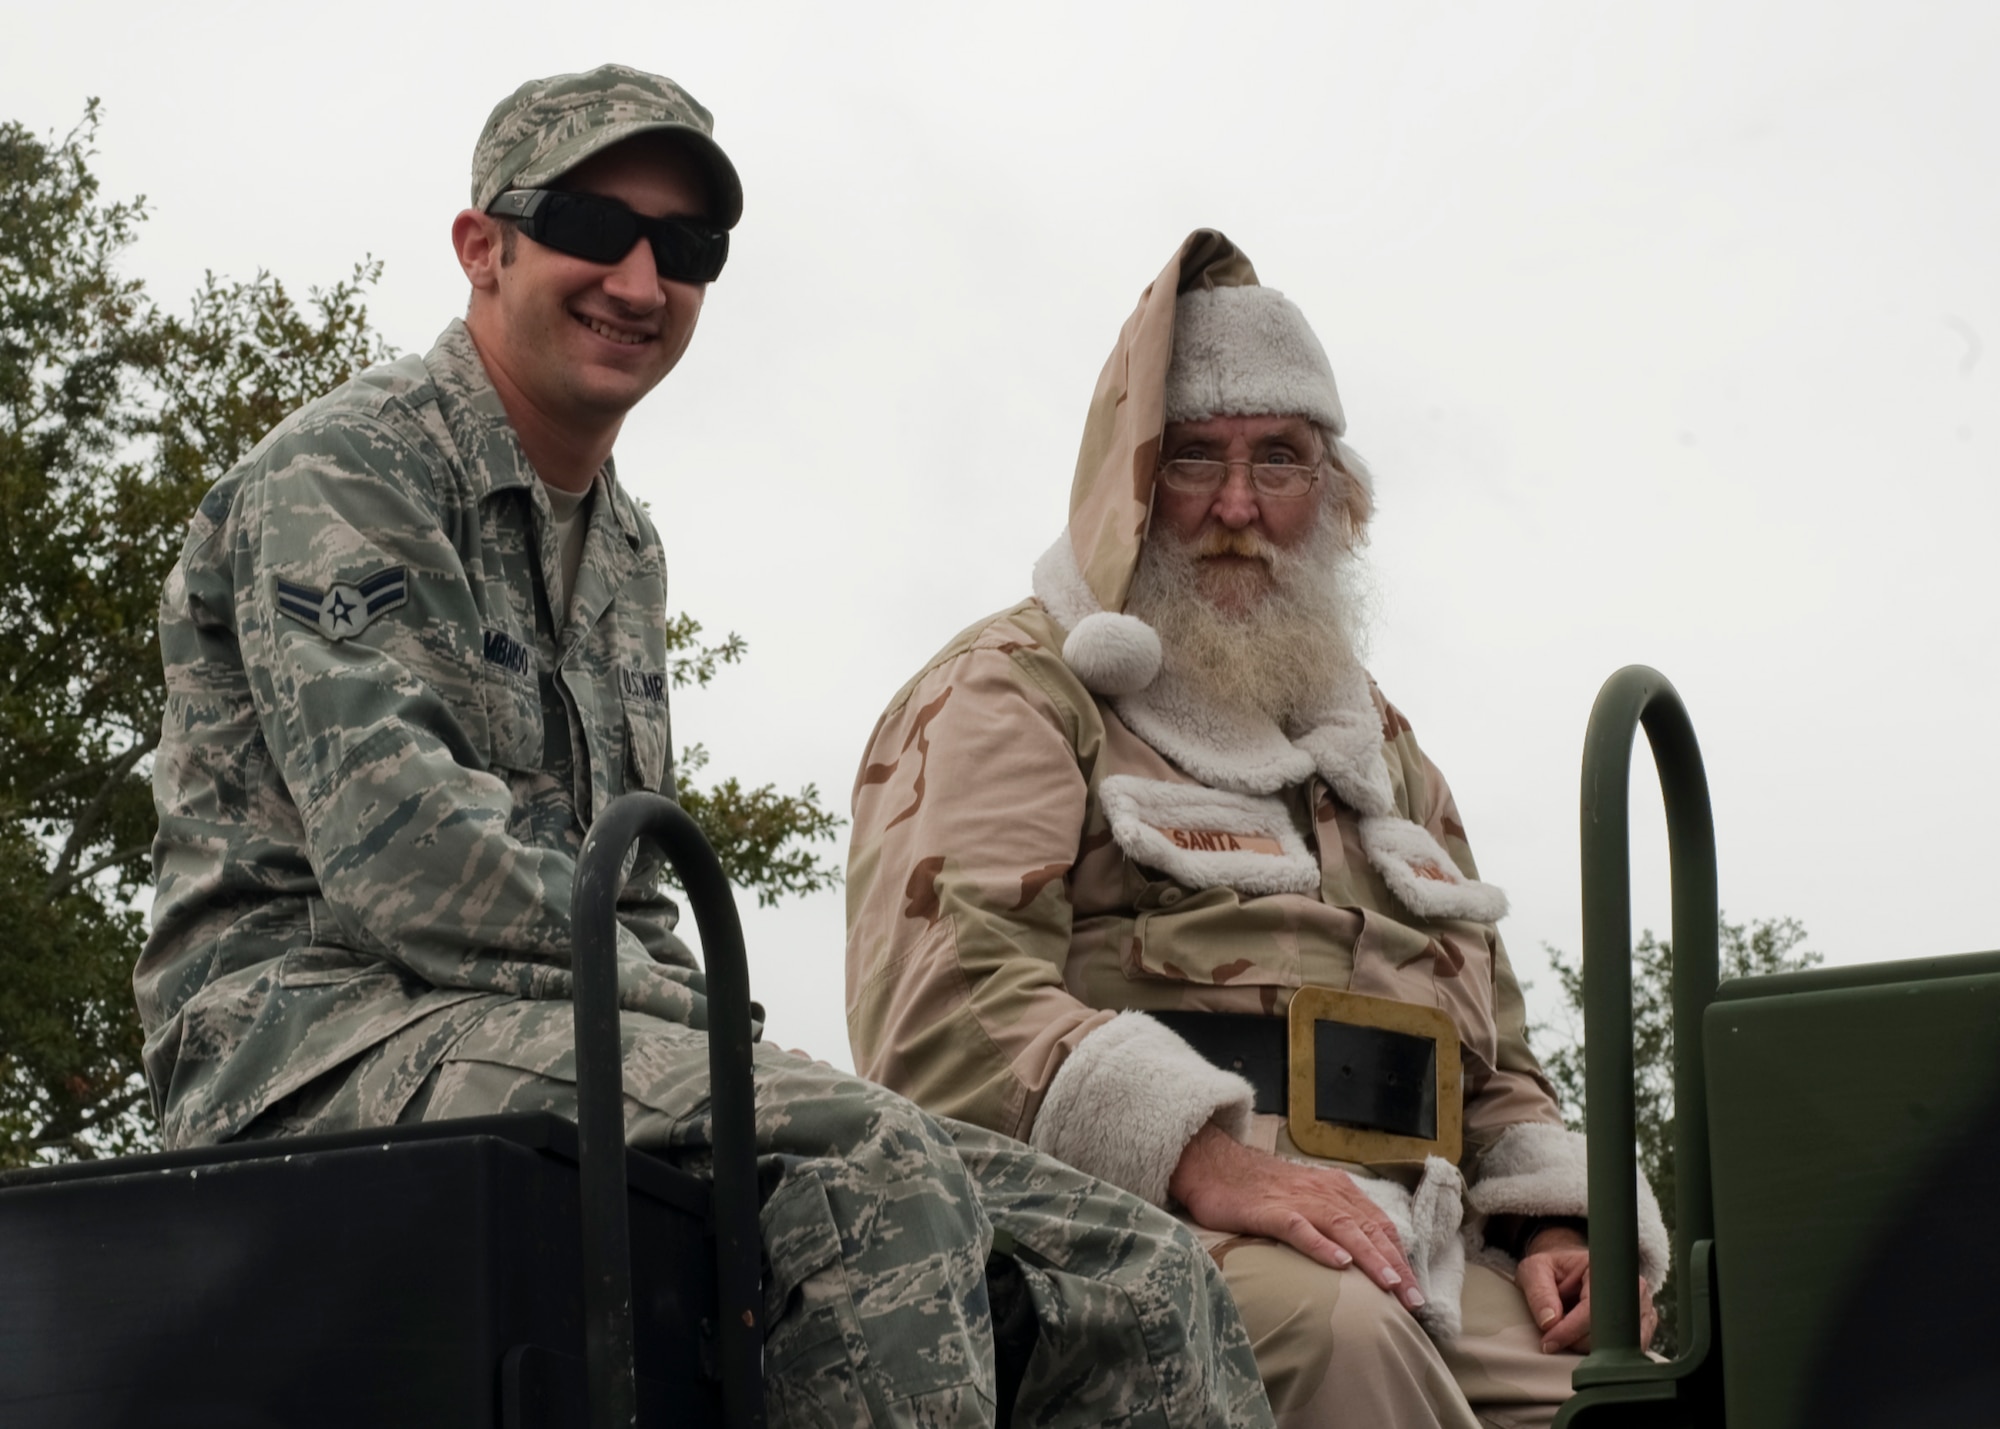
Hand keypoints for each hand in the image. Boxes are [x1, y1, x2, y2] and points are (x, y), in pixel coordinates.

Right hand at [1167, 1122, 1425, 1311]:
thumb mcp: (1303, 1197)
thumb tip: (1360, 1254)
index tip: (1416, 1290)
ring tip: (1390, 1284)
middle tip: (1415, 1301)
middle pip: (1368, 1228)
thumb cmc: (1256, 1188)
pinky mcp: (1269, 1210)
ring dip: (1370, 1257)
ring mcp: (1296, 1200)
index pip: (1379, 1224)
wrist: (1211, 1164)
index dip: (1400, 1256)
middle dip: (1396, 1265)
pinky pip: (1300, 1228)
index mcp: (1335, 1188)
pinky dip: (1322, 1245)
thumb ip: (1331, 1217)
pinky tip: (1338, 1263)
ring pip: (1343, 1227)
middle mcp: (1322, 1191)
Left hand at [1516, 1229, 1657, 1352]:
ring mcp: (1643, 1308)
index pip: (1592, 1309)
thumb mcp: (1535, 1270)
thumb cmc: (1554, 1270)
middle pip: (1610, 1332)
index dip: (1570, 1330)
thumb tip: (1550, 1322)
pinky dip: (1606, 1355)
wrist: (1570, 1272)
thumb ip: (1539, 1292)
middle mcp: (1632, 1287)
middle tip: (1555, 1339)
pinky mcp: (1644, 1326)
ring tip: (1570, 1338)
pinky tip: (1586, 1344)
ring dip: (1592, 1350)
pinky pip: (1630, 1351)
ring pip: (1622, 1347)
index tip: (1549, 1343)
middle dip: (1578, 1342)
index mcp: (1606, 1269)